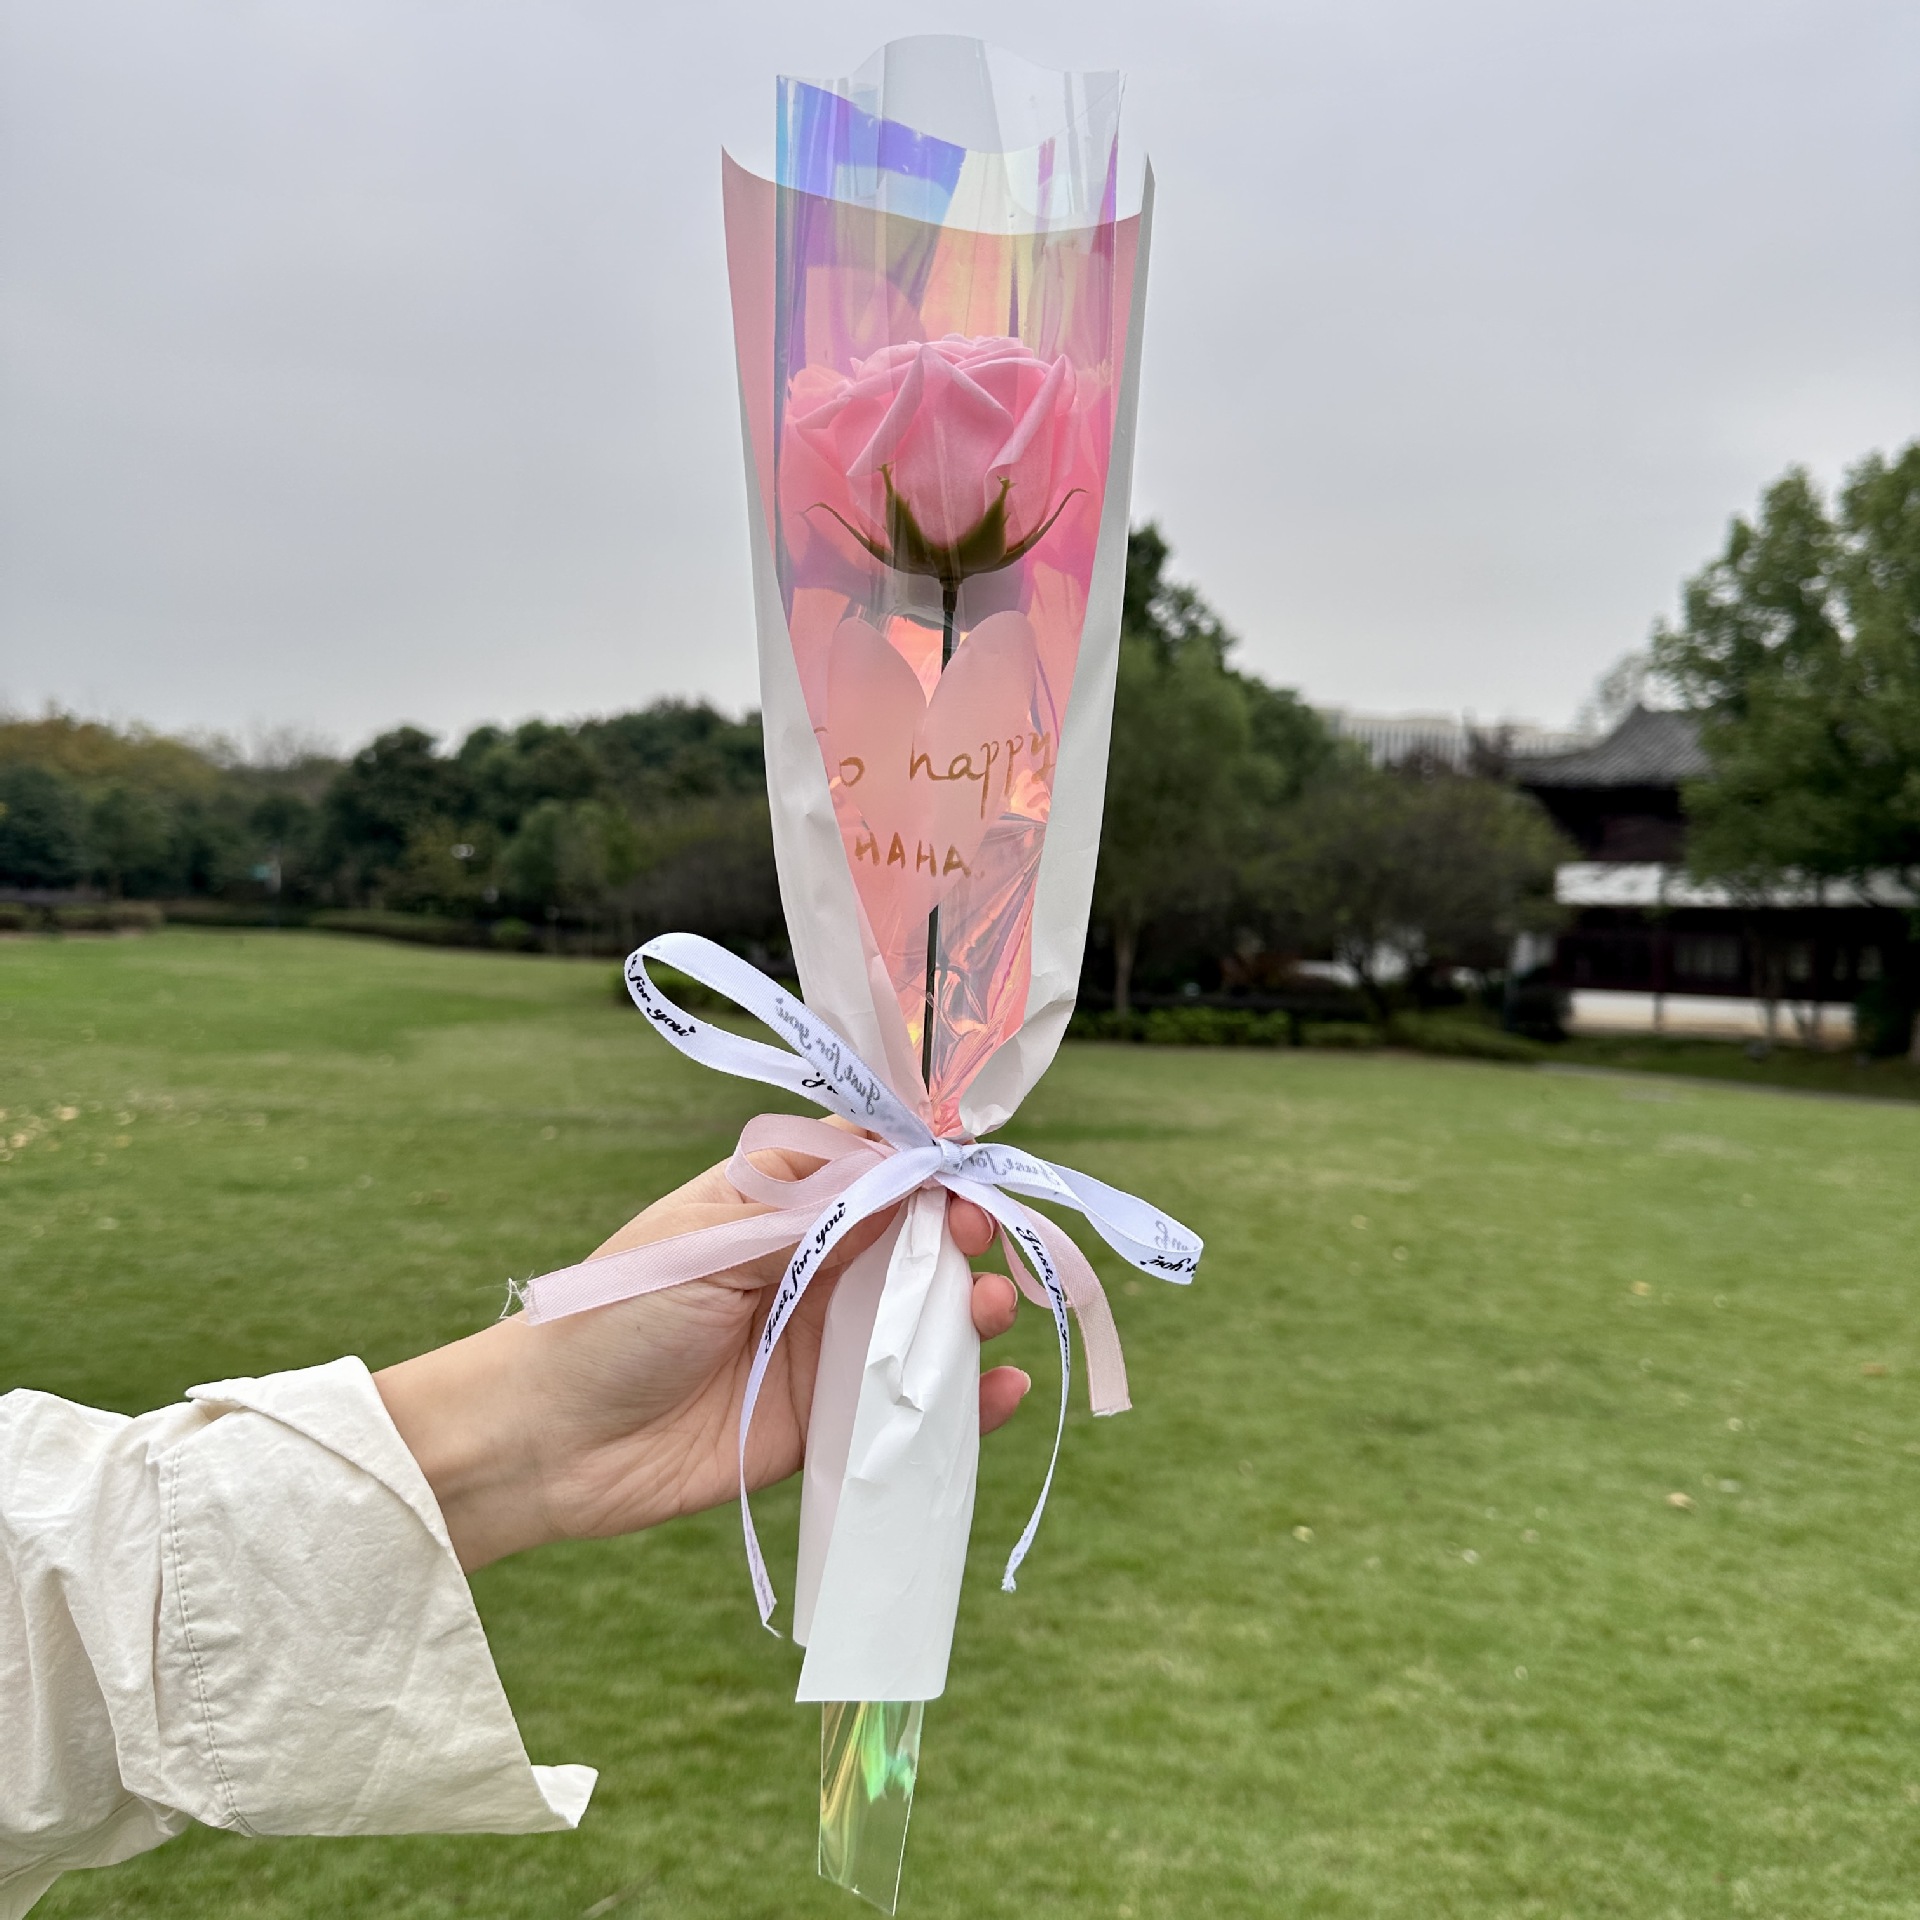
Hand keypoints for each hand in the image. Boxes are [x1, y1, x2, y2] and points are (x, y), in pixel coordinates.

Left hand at [376, 1146, 1029, 1570]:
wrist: (550, 1440)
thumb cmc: (616, 1313)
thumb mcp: (715, 1241)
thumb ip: (819, 1213)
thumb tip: (916, 1168)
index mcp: (780, 1201)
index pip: (877, 1163)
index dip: (929, 1164)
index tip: (967, 1172)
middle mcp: (814, 1264)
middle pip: (917, 1239)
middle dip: (962, 1235)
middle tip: (979, 1245)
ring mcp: (825, 1343)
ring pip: (925, 1318)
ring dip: (972, 1311)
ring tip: (992, 1312)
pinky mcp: (829, 1421)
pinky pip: (910, 1404)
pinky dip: (967, 1401)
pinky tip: (1003, 1394)